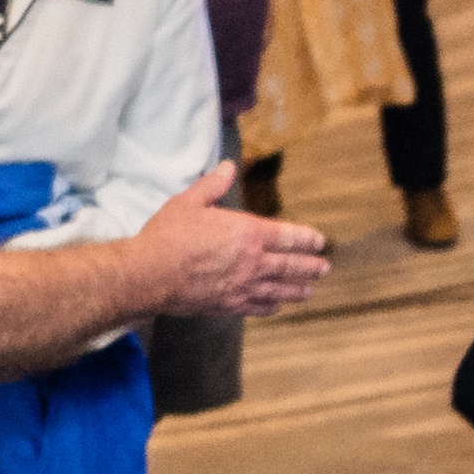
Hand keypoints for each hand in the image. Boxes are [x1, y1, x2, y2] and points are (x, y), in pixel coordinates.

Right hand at [108, 160, 327, 323]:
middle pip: (290, 265)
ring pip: (279, 289)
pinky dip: (270, 307)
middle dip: (310, 266)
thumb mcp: (190, 202)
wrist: (149, 274)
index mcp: (247, 233)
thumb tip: (228, 167)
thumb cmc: (167, 236)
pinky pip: (258, 307)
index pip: (287, 236)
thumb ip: (213, 185)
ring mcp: (242, 286)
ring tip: (310, 291)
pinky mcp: (228, 305)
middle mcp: (252, 262)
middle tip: (324, 268)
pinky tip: (276, 306)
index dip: (306, 239)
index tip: (319, 241)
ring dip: (297, 289)